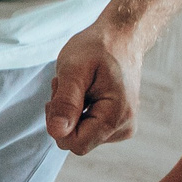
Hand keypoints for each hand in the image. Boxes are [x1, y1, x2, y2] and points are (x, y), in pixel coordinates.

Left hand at [46, 21, 141, 154]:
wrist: (122, 36)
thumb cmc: (98, 48)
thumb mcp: (73, 69)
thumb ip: (65, 102)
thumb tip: (57, 133)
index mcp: (116, 117)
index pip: (76, 144)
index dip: (59, 124)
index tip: (59, 95)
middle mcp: (124, 127)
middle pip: (77, 140)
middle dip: (64, 115)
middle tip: (68, 85)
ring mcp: (123, 127)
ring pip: (80, 134)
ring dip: (71, 111)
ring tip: (78, 84)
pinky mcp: (119, 123)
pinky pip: (88, 128)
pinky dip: (79, 110)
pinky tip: (86, 90)